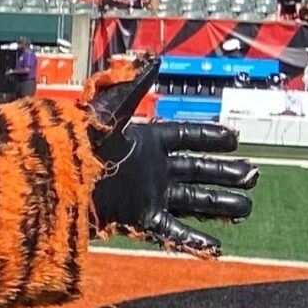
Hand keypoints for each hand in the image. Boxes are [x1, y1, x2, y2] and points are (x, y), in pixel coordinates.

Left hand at [86, 55, 256, 254]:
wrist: (53, 180)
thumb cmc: (77, 143)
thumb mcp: (109, 113)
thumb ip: (135, 89)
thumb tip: (154, 60)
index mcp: (145, 141)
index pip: (185, 136)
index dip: (210, 137)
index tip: (235, 138)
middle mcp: (149, 168)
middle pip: (196, 170)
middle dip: (224, 173)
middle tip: (254, 175)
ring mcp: (145, 195)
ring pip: (192, 200)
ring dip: (219, 203)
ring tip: (247, 207)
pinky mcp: (138, 218)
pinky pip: (172, 230)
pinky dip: (194, 238)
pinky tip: (216, 246)